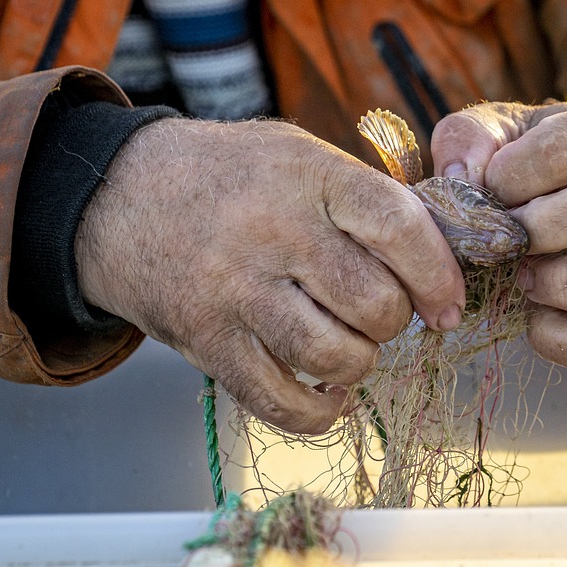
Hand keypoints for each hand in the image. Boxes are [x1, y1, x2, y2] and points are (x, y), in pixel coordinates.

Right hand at [75, 117, 464, 433]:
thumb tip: (442, 257)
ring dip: (361, 360)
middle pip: (375, 303)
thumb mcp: (299, 155)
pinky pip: (281, 403)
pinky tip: (330, 393)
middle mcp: (272, 231)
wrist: (118, 195)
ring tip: (350, 340)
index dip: (437, 274)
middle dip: (396, 319)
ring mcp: (235, 290)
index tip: (447, 303)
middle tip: (380, 309)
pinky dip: (320, 412)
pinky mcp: (207, 341)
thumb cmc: (231, 175)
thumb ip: (365, 198)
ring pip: (337, 356)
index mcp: (307, 175)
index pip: (397, 226)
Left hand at [431, 101, 566, 373]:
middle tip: (505, 242)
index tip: (488, 193)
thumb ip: (470, 141)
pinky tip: (535, 319)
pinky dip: (565, 340)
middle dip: (547, 228)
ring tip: (525, 280)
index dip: (516, 173)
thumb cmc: (533, 175)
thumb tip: (462, 180)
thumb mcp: (499, 138)